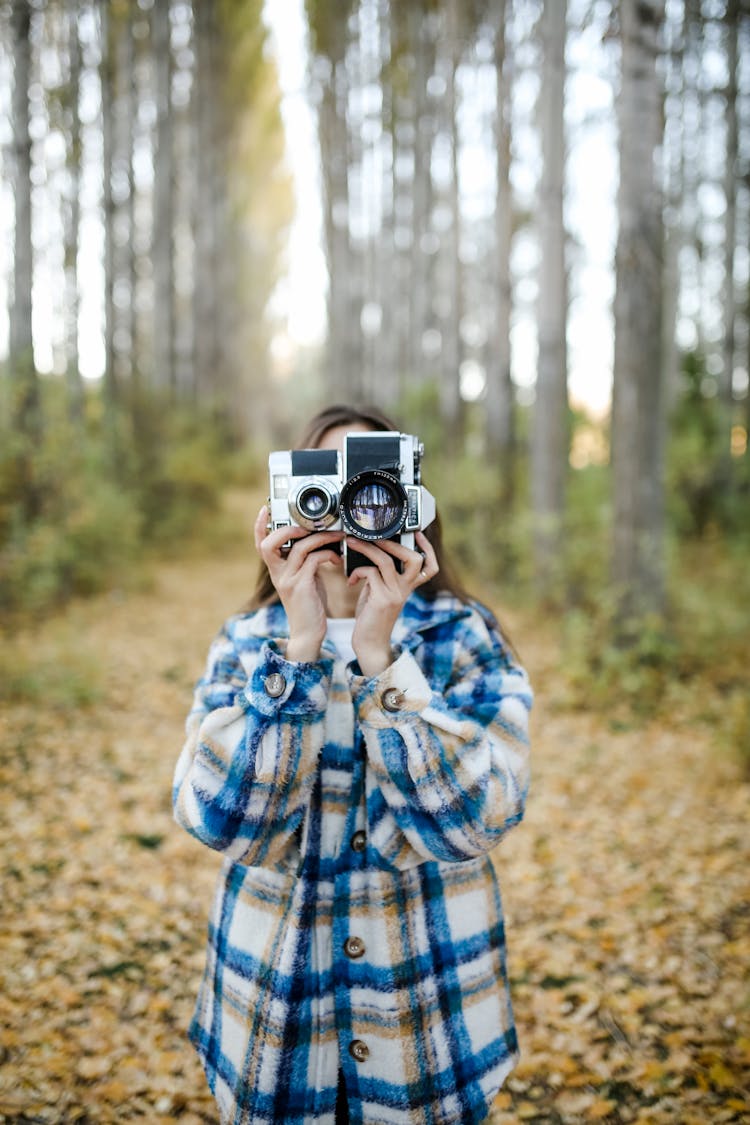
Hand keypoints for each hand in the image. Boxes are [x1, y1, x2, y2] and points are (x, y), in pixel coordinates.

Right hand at [254, 506, 343, 661]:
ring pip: (299, 547)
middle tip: (308, 525)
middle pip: (268, 543)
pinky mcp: (301, 586)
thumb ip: (305, 561)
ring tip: (337, 536)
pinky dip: (328, 554)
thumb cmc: (310, 605)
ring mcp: (287, 580)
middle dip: (288, 528)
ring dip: (321, 538)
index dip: (259, 525)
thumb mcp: (304, 579)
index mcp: (276, 570)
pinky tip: (337, 560)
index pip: (260, 544)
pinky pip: (314, 560)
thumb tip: (317, 541)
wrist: (309, 633)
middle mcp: (277, 574)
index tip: (265, 508)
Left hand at [346, 531, 438, 676]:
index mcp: (408, 587)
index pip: (430, 566)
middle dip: (392, 541)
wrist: (369, 643)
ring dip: (366, 548)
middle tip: (373, 534)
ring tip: (351, 542)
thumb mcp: (379, 592)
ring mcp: (395, 594)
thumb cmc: (372, 616)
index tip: (417, 533)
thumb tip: (371, 554)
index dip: (428, 548)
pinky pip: (369, 572)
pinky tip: (351, 581)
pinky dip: (357, 571)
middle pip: (413, 558)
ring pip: (385, 560)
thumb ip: (381, 574)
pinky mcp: (382, 599)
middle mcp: (406, 589)